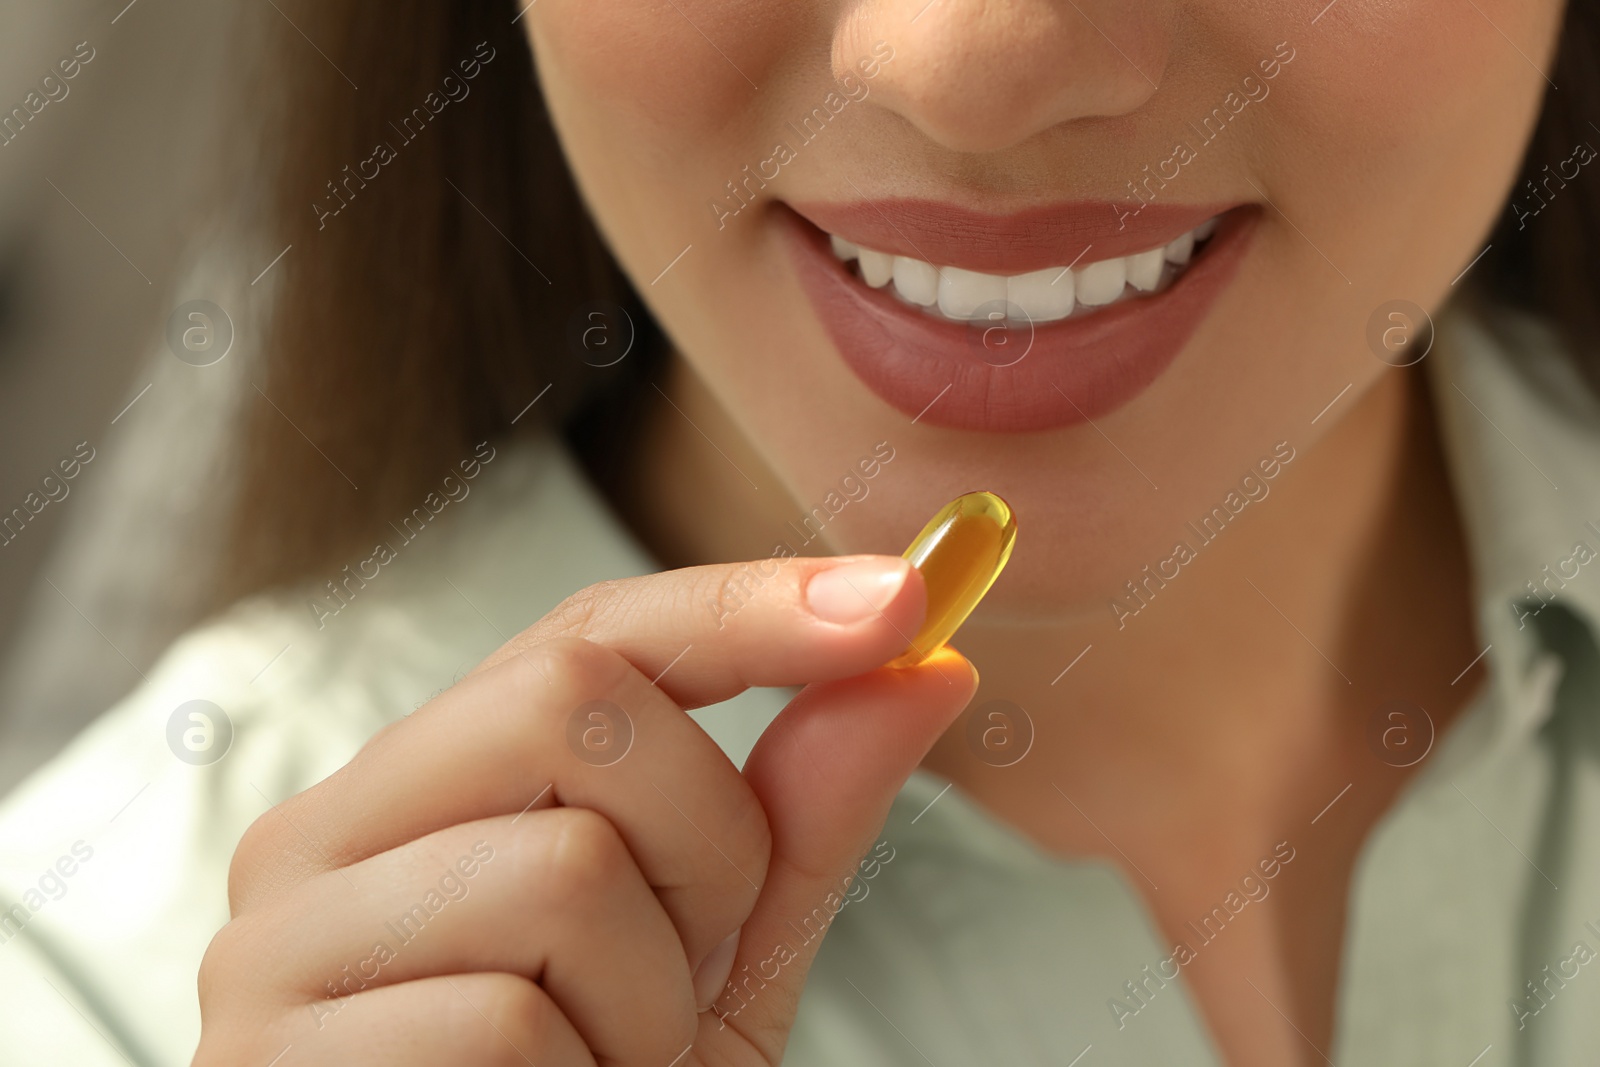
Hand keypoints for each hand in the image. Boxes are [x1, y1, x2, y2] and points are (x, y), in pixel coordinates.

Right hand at [195, 553, 976, 1064]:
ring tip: (606, 1064)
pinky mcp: (270, 1057)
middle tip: (688, 965)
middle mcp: (325, 836)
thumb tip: (923, 669)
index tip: (898, 598)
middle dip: (705, 835)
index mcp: (424, 789)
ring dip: (652, 996)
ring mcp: (280, 945)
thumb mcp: (717, 960)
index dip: (746, 606)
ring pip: (563, 869)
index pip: (587, 633)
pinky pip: (509, 1021)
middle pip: (566, 700)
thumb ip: (798, 818)